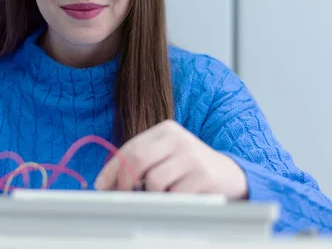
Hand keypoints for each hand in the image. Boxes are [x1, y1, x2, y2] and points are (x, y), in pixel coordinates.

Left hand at [94, 120, 247, 199]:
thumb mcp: (165, 157)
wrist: (230, 176)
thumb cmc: (189, 168)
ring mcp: (192, 156)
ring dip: (152, 195)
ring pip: (154, 181)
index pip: (130, 148)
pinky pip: (174, 195)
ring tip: (161, 195)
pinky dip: (170, 202)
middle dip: (124, 182)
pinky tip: (178, 198)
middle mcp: (179, 139)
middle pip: (137, 160)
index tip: (102, 186)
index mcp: (166, 130)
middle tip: (122, 196)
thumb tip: (106, 183)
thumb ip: (140, 163)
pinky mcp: (203, 176)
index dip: (112, 169)